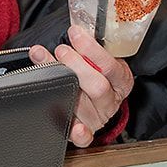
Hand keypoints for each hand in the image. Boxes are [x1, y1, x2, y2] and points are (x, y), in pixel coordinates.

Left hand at [27, 25, 132, 146]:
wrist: (95, 94)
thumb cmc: (94, 70)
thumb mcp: (99, 56)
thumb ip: (87, 46)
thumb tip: (72, 28)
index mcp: (121, 80)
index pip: (110, 65)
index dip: (91, 49)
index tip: (74, 33)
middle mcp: (111, 100)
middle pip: (97, 86)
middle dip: (76, 66)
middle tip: (61, 51)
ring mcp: (99, 117)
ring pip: (82, 105)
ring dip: (60, 85)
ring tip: (45, 66)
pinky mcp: (86, 132)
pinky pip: (84, 137)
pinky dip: (78, 133)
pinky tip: (74, 127)